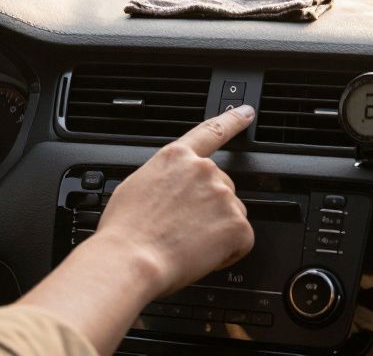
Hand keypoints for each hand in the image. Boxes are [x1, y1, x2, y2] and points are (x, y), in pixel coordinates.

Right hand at [18, 105, 255, 353]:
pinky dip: (227, 252)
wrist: (131, 260)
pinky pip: (241, 240)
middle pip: (221, 187)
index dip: (233, 120)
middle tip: (183, 229)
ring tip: (187, 244)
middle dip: (210, 208)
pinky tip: (201, 255)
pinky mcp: (236, 224)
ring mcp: (223, 195)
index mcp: (176, 157)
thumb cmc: (125, 230)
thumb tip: (170, 189)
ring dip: (217, 230)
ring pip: (231, 214)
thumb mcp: (135, 186)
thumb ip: (164, 178)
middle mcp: (204, 170)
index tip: (247, 112)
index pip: (212, 131)